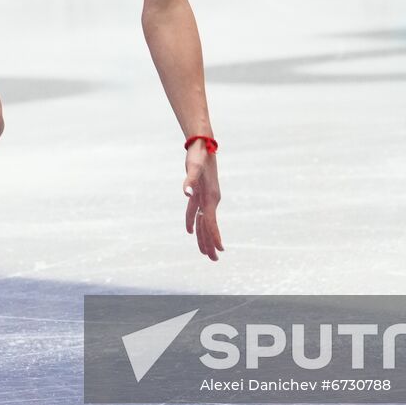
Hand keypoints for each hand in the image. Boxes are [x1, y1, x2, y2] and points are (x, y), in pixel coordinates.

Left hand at [183, 143, 222, 260]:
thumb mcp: (193, 167)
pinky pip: (196, 213)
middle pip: (209, 226)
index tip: (219, 250)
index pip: (211, 221)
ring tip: (205, 252)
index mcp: (210, 197)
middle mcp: (210, 200)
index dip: (214, 236)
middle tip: (213, 260)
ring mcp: (205, 197)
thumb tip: (186, 193)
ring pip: (203, 222)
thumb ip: (190, 180)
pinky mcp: (199, 194)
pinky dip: (193, 222)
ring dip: (203, 236)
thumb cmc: (199, 156)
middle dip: (211, 243)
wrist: (203, 144)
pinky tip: (190, 231)